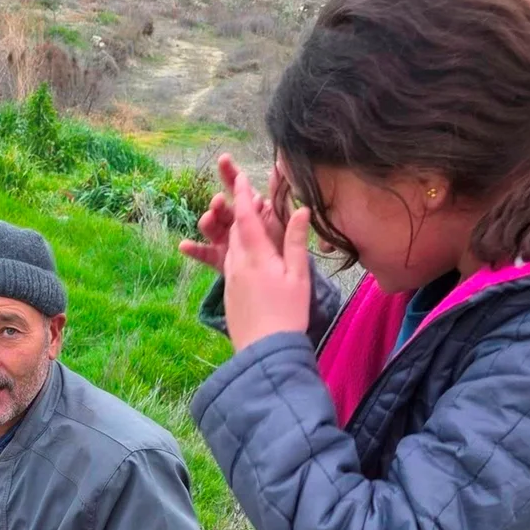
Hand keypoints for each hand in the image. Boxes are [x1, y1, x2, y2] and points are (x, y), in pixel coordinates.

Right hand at [179, 154, 286, 271]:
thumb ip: (279, 194)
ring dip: (208, 222)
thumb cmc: (283, 246)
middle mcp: (236, 224)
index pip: (240, 189)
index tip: (224, 159)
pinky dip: (195, 250)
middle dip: (219, 203)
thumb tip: (279, 166)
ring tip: (208, 219)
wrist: (281, 277)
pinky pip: (206, 255)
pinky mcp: (221, 261)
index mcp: (251, 211)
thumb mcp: (283, 217)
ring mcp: (226, 242)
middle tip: (219, 201)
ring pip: (213, 229)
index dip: (231, 173)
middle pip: (222, 209)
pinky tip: (184, 245)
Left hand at [222, 171, 312, 352]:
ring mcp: (231, 280)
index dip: (243, 195)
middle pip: (236, 230)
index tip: (241, 177)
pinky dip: (238, 252)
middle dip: (240, 210)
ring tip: (249, 221)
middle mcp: (237, 265)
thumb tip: (301, 210)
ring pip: (232, 248)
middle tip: (248, 194)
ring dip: (238, 232)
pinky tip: (248, 255)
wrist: (264, 352)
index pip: (246, 217)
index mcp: (255, 257)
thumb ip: (295, 242)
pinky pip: (231, 265)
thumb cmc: (288, 314)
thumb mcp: (297, 275)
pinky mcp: (229, 294)